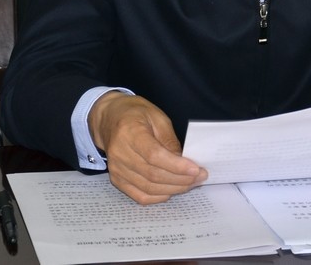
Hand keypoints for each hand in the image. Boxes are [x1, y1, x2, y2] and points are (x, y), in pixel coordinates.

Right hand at [88, 92, 206, 203]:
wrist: (109, 118)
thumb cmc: (136, 114)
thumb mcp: (157, 117)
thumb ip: (170, 140)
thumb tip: (185, 163)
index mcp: (130, 132)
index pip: (154, 156)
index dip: (176, 166)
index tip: (196, 169)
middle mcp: (120, 153)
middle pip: (153, 175)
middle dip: (181, 179)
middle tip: (201, 177)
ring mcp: (116, 169)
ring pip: (148, 188)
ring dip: (174, 189)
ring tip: (191, 184)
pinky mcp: (116, 179)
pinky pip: (139, 195)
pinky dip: (159, 197)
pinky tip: (173, 190)